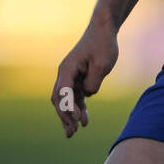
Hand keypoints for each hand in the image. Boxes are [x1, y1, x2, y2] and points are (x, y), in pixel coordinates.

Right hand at [52, 21, 118, 137]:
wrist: (103, 31)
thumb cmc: (102, 45)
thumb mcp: (102, 64)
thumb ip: (93, 82)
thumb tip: (87, 95)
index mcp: (67, 69)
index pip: (63, 92)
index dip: (68, 107)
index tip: (77, 119)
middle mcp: (65, 74)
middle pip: (60, 100)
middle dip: (64, 117)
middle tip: (72, 132)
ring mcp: (71, 76)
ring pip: (66, 101)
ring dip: (70, 116)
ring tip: (74, 132)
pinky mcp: (79, 78)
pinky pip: (75, 97)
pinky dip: (78, 108)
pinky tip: (84, 120)